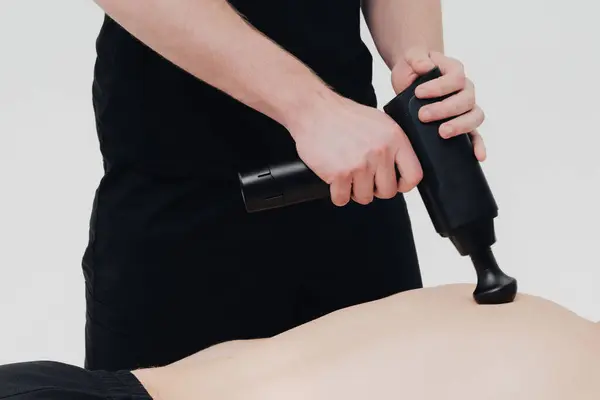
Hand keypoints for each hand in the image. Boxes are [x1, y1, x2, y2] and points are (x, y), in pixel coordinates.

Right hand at [289, 95, 422, 206]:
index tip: (394, 183)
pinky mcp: (340, 174)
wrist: (313, 110)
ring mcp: (360, 164)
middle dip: (375, 189)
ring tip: (347, 175)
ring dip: (354, 191)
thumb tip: (401, 167)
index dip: (403, 184)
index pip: (414, 175)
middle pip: (388, 191)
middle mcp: (380, 151)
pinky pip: (342, 199)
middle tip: (363, 177)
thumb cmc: (342, 116)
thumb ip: (392, 143)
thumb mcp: (378, 122)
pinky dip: (337, 193)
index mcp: (394, 138)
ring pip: (365, 197)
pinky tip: (334, 179)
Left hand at [391, 47, 486, 160]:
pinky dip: (479, 145)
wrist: (412, 79)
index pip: (456, 78)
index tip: (418, 93)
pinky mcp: (462, 123)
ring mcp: (466, 107)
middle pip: (466, 99)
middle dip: (445, 109)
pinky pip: (476, 135)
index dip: (440, 86)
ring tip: (442, 132)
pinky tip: (478, 156)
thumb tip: (426, 66)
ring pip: (474, 116)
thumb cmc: (413, 68)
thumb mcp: (411, 58)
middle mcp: (465, 89)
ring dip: (460, 126)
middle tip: (423, 115)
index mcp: (455, 71)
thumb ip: (417, 58)